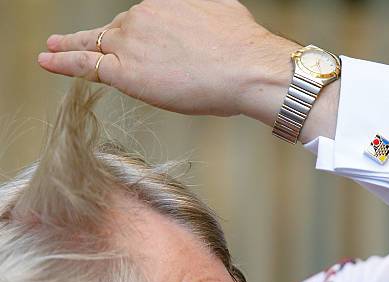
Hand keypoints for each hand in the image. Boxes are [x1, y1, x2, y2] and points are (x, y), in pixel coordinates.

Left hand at [38, 0, 279, 117]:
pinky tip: (48, 60)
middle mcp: (142, 16)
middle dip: (96, 38)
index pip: (138, 21)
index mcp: (163, 3)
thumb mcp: (220, 11)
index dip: (128, 33)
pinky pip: (86, 64)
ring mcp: (131, 42)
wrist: (243, 66)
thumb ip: (201, 16)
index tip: (123, 38)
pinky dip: (64, 62)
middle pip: (113, 31)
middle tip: (71, 41)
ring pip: (95, 45)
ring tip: (53, 50)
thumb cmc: (241, 47)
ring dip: (71, 46)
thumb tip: (204, 25)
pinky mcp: (125, 71)